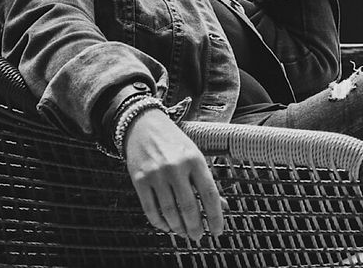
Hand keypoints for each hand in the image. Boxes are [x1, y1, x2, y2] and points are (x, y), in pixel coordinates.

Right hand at [123, 110, 224, 239]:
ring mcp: (156, 174)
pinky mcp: (139, 180)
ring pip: (170, 211)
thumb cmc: (174, 142)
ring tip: (184, 233)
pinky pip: (150, 209)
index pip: (209, 194)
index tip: (218, 231)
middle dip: (196, 227)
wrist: (143, 125)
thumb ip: (206, 181)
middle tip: (198, 237)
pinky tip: (166, 226)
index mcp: (195, 160)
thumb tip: (222, 207)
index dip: (215, 216)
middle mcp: (176, 167)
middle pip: (189, 207)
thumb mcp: (195, 156)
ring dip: (178, 228)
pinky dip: (159, 223)